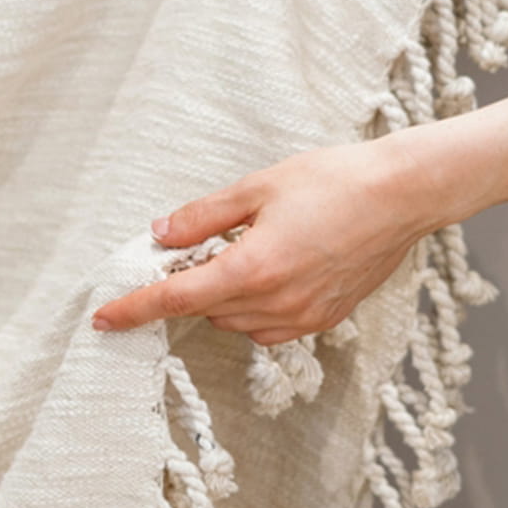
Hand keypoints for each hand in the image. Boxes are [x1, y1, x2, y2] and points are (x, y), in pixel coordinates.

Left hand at [91, 140, 448, 344]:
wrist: (403, 194)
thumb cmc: (335, 180)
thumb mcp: (258, 187)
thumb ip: (203, 216)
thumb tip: (160, 234)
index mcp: (254, 267)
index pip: (177, 299)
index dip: (135, 309)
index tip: (103, 318)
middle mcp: (278, 301)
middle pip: (206, 309)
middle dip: (190, 284)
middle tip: (193, 248)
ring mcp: (305, 315)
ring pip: (237, 322)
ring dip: (223, 297)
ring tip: (241, 252)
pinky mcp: (326, 318)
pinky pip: (270, 327)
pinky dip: (254, 308)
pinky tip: (267, 273)